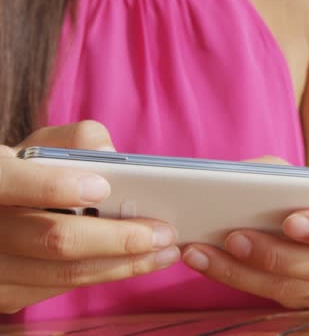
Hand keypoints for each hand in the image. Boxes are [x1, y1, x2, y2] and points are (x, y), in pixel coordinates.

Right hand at [0, 121, 178, 313]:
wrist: (0, 214)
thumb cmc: (30, 173)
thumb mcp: (44, 147)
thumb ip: (76, 140)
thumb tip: (109, 154)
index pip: (9, 182)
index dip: (53, 186)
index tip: (100, 187)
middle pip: (53, 238)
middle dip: (117, 238)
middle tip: (164, 231)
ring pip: (65, 272)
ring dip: (125, 264)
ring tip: (166, 250)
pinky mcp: (8, 294)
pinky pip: (65, 288)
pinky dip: (109, 274)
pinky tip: (141, 261)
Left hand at [182, 156, 308, 308]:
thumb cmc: (307, 193)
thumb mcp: (300, 174)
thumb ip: (278, 173)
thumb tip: (236, 179)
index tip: (290, 221)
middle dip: (275, 255)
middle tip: (235, 237)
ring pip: (290, 288)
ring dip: (242, 272)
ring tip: (202, 252)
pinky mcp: (300, 296)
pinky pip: (268, 295)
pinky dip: (232, 276)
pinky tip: (203, 260)